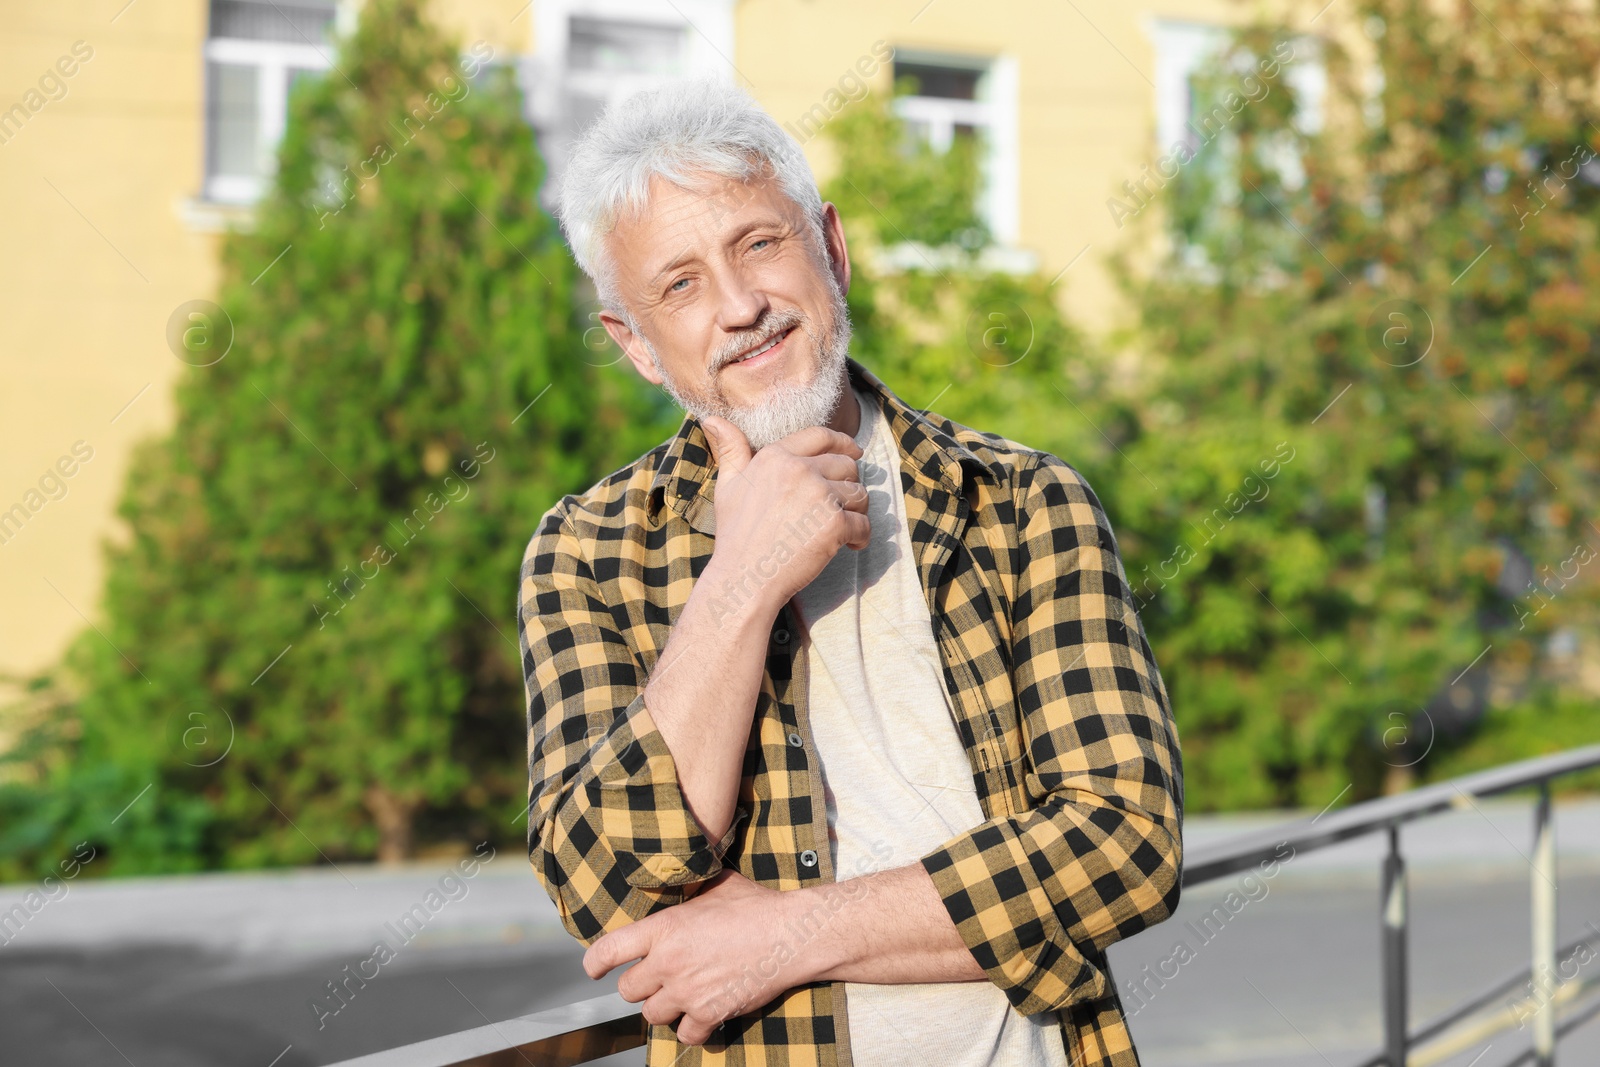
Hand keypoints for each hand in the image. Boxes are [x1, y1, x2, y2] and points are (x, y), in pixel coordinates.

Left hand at [583, 870, 821, 1044]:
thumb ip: (689, 891)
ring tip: (681, 995)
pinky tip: (702, 1015)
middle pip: (629, 990)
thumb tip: (681, 877)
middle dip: (640, 986)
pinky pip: (685, 1034)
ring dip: (664, 1008)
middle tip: (658, 979)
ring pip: (652, 1015)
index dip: (595, 964)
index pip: (609, 951)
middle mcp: (669, 962)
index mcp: (664, 928)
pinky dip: (692, 1029)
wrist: (790, 936)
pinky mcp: (710, 1013)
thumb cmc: (756, 906)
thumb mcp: (716, 886)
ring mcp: (688, 992)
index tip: (594, 970)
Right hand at [700, 416, 869, 610]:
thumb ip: (731, 450)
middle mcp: (800, 470)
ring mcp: (820, 496)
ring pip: (859, 494)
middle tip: (838, 507)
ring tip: (841, 527)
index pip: (821, 436)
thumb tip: (712, 419)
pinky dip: (860, 537)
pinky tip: (846, 546)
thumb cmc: (736, 534)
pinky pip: (864, 524)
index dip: (843, 442)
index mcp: (776, 456)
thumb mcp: (728, 486)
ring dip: (856, 511)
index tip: (854, 451)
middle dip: (848, 484)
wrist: (744, 577)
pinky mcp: (835, 524)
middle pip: (847, 464)